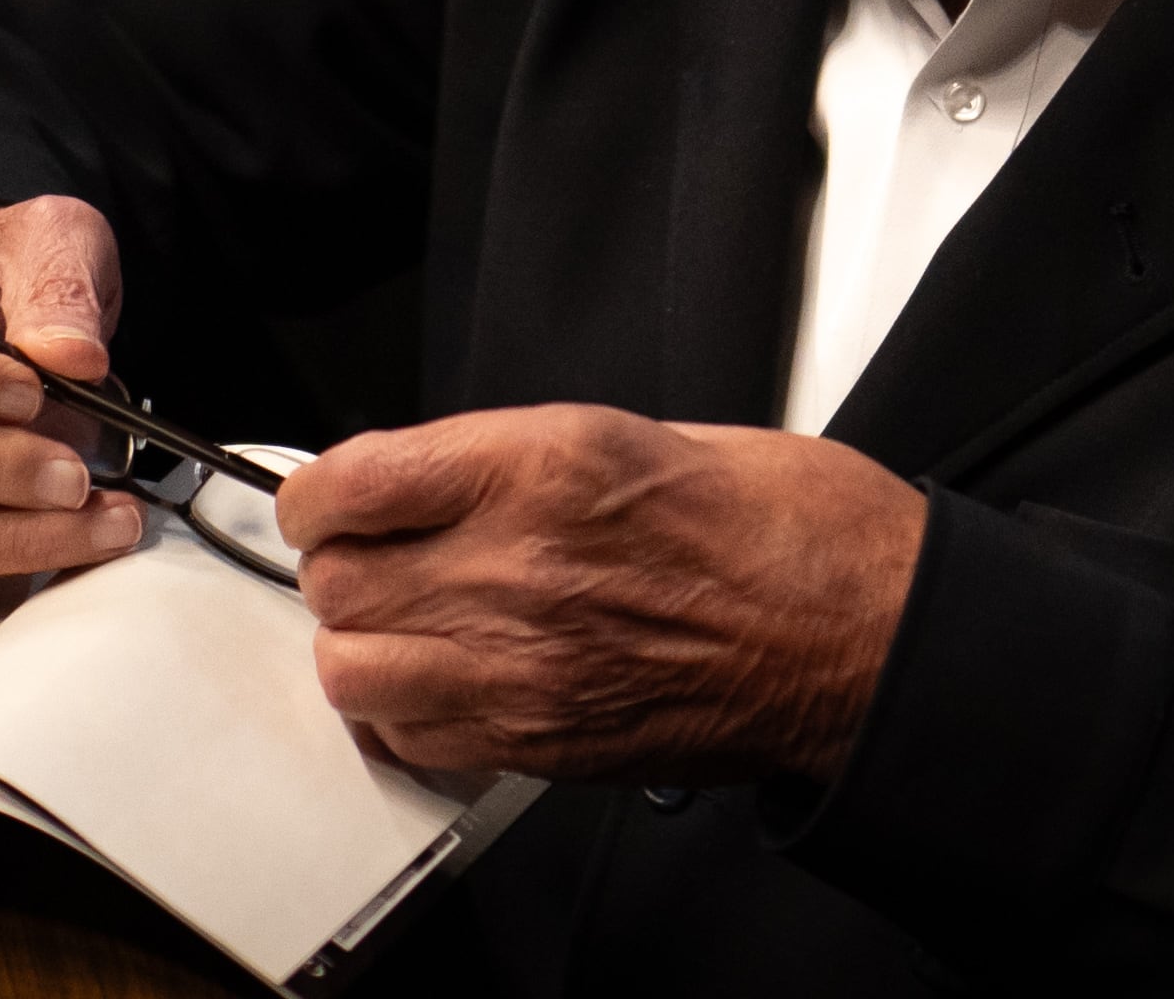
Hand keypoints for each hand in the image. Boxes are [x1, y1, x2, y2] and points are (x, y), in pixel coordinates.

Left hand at [276, 405, 926, 784]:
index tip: (329, 499)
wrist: (853, 627)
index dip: (320, 494)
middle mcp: (517, 568)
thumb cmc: (778, 525)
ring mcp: (525, 665)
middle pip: (338, 582)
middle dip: (345, 567)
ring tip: (406, 622)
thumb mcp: (631, 433)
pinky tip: (445, 682)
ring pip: (352, 668)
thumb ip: (507, 461)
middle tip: (380, 556)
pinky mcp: (542, 740)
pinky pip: (412, 737)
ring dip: (365, 643)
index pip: (352, 484)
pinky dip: (406, 714)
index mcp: (540, 467)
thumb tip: (421, 481)